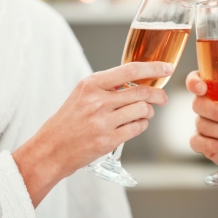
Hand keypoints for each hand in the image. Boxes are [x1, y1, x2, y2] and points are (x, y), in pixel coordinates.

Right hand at [13, 61, 172, 206]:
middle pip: (141, 92)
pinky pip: (137, 128)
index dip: (153, 68)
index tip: (166, 68)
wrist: (50, 149)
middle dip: (158, 94)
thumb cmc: (68, 121)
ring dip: (149, 112)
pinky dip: (141, 125)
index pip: (130, 70)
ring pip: (142, 110)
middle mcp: (97, 101)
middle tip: (162, 98)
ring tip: (144, 114)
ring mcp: (103, 121)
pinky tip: (135, 125)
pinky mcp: (108, 140)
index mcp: (91, 84)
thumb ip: (107, 86)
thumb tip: (137, 80)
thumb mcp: (82, 94)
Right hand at [186, 65, 217, 169]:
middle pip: (198, 103)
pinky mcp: (205, 143)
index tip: (202, 88)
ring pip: (201, 123)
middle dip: (216, 111)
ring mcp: (206, 125)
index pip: (198, 80)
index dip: (194, 82)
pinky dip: (211, 143)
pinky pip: (197, 142)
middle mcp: (210, 105)